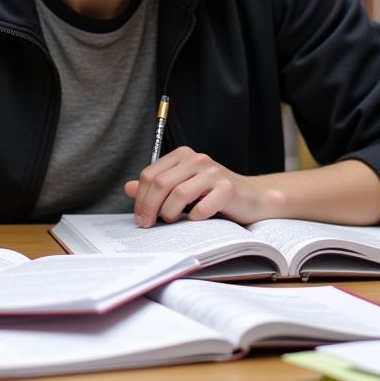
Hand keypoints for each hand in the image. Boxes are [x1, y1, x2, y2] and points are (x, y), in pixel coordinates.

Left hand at [125, 146, 276, 227]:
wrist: (251, 198)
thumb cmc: (213, 194)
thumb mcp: (182, 186)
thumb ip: (156, 186)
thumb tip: (129, 188)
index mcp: (183, 155)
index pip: (150, 175)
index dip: (140, 198)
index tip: (139, 217)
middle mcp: (197, 159)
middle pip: (160, 184)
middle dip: (149, 208)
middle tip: (147, 224)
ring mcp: (213, 172)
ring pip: (177, 195)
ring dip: (169, 214)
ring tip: (170, 221)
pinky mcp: (227, 189)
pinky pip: (201, 208)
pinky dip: (193, 219)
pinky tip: (195, 221)